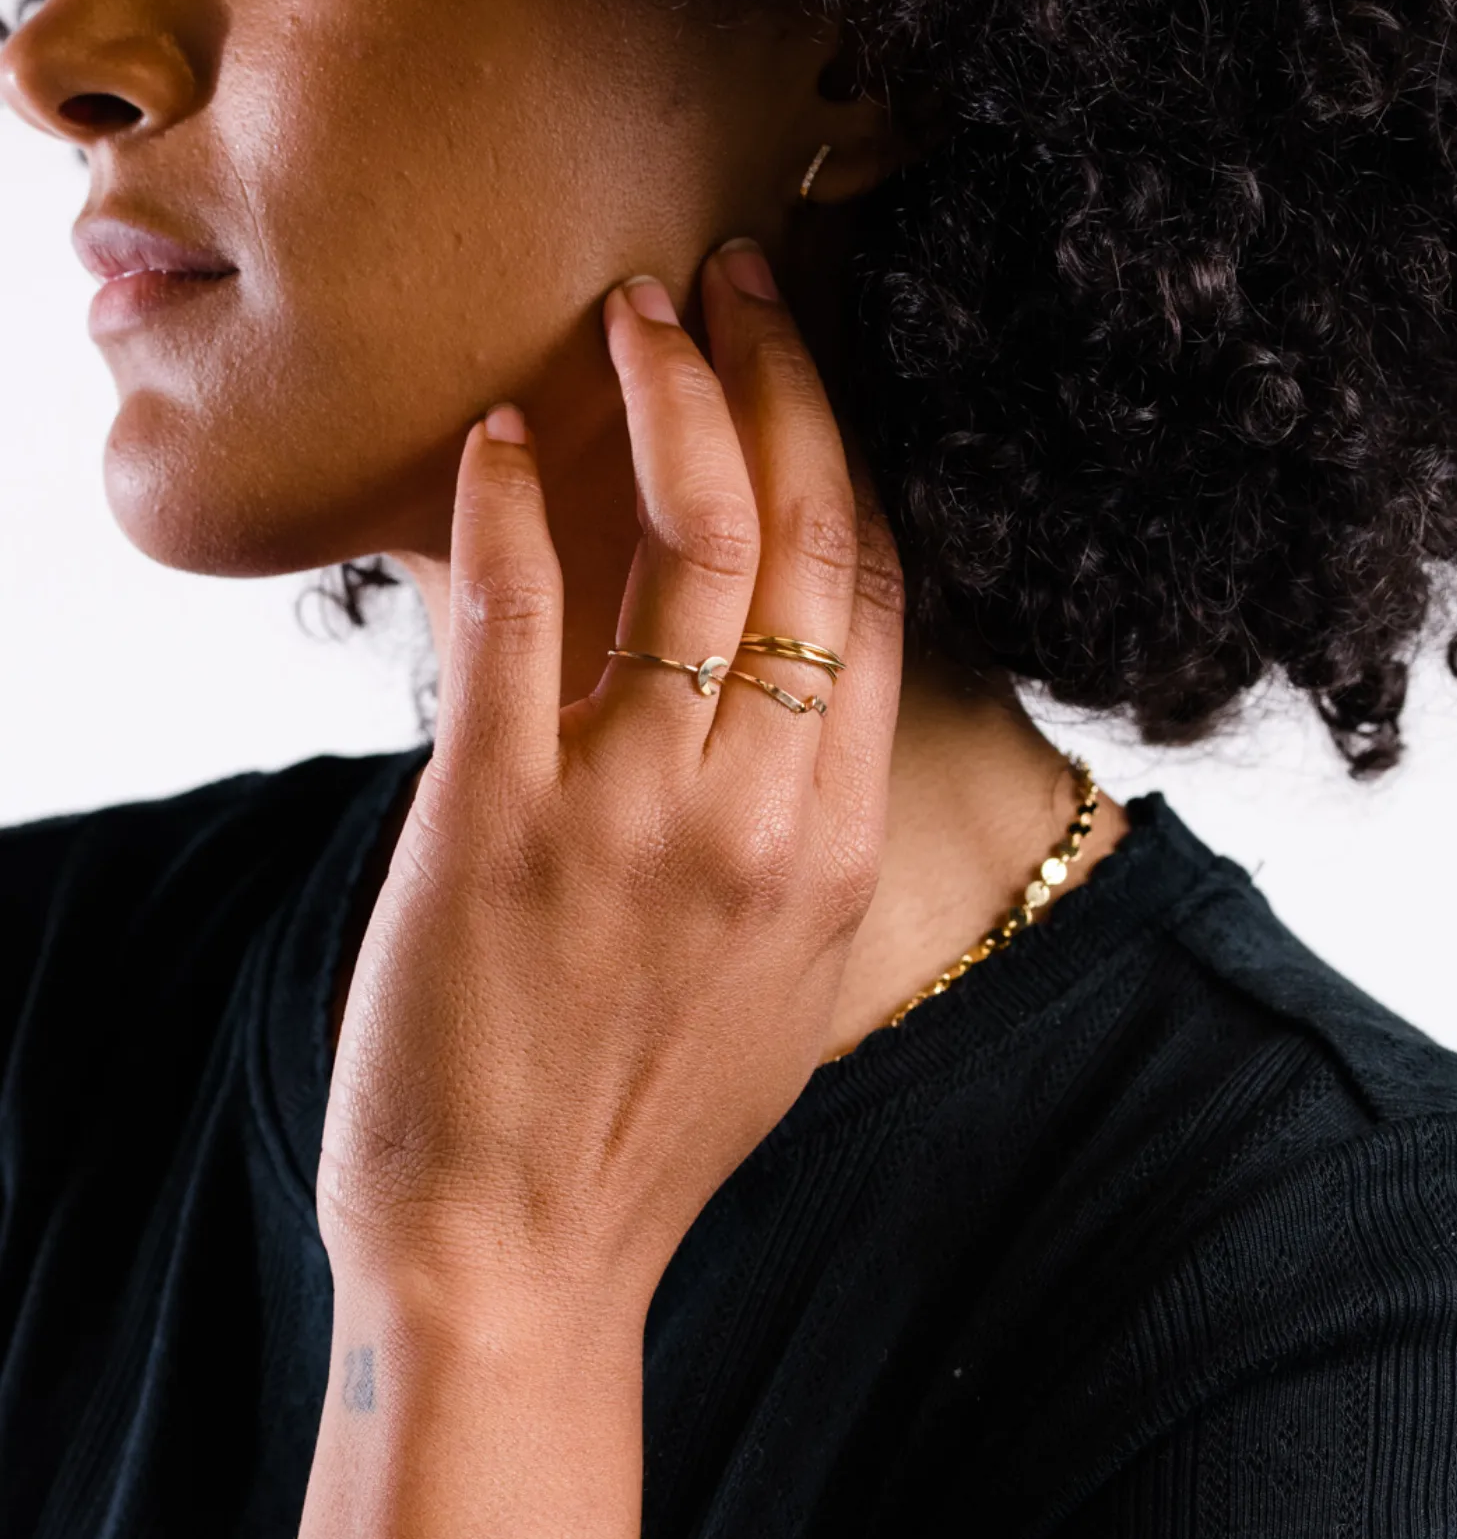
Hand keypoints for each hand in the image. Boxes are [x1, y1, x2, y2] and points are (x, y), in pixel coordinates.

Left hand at [317, 241, 904, 1312]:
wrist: (515, 1258)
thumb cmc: (639, 1124)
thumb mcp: (774, 976)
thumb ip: (790, 830)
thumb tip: (769, 696)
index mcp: (834, 843)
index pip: (876, 591)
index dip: (846, 450)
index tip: (807, 361)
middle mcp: (761, 813)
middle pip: (806, 538)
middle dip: (779, 380)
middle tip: (734, 280)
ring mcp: (637, 815)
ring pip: (693, 551)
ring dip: (666, 403)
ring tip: (634, 316)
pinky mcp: (500, 823)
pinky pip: (521, 622)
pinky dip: (513, 510)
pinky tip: (497, 437)